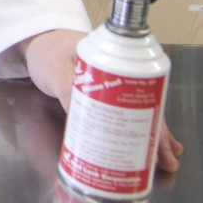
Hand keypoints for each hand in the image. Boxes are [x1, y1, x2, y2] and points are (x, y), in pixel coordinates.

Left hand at [21, 28, 183, 174]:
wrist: (34, 43)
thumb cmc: (46, 50)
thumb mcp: (54, 67)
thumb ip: (67, 89)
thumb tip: (86, 119)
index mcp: (114, 58)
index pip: (143, 90)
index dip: (153, 116)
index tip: (158, 138)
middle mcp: (119, 72)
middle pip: (145, 105)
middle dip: (158, 132)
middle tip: (168, 159)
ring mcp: (112, 85)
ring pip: (137, 112)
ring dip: (149, 136)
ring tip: (163, 160)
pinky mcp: (102, 96)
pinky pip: (121, 114)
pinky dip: (132, 131)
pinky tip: (142, 147)